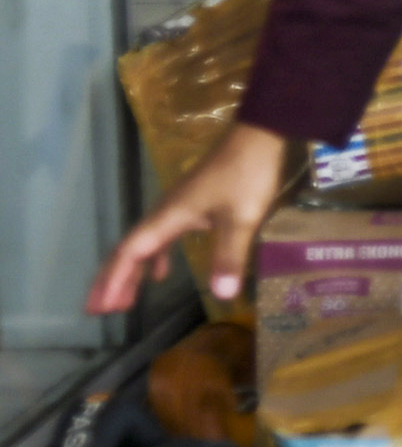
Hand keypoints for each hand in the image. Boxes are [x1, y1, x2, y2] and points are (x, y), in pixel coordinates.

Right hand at [91, 122, 292, 310]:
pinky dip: (158, 258)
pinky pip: (164, 238)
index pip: (132, 253)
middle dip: (114, 280)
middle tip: (98, 310)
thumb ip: (230, 255)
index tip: (99, 306)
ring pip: (146, 245)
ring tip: (124, 302)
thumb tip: (221, 295)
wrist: (259, 137)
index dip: (115, 280)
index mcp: (169, 216)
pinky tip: (161, 274)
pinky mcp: (192, 206)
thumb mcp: (242, 218)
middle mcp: (165, 212)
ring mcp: (177, 208)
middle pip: (131, 250)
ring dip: (133, 272)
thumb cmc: (247, 175)